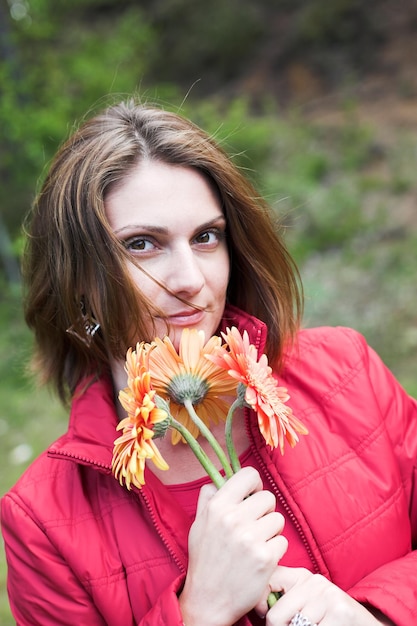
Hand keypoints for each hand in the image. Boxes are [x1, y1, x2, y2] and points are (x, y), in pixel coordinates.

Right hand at [179, 467, 287, 625]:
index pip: (249, 475)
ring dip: (271, 531)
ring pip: (278, 520)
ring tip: (256, 544)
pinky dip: (275, 550)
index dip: (254, 486)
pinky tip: (260, 559)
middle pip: (268, 497)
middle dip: (264, 511)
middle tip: (254, 526)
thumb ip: (209, 497)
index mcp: (217, 506)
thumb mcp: (199, 523)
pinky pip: (283, 542)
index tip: (251, 497)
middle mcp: (233, 519)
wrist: (209, 599)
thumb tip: (220, 479)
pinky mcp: (266, 558)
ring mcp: (250, 539)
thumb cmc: (205, 559)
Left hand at [256, 566, 393, 625]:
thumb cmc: (330, 621)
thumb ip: (283, 601)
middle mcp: (314, 581)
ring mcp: (327, 596)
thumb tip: (256, 609)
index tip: (267, 617)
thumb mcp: (306, 605)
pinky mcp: (339, 612)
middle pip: (275, 616)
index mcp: (302, 576)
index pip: (268, 582)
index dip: (262, 606)